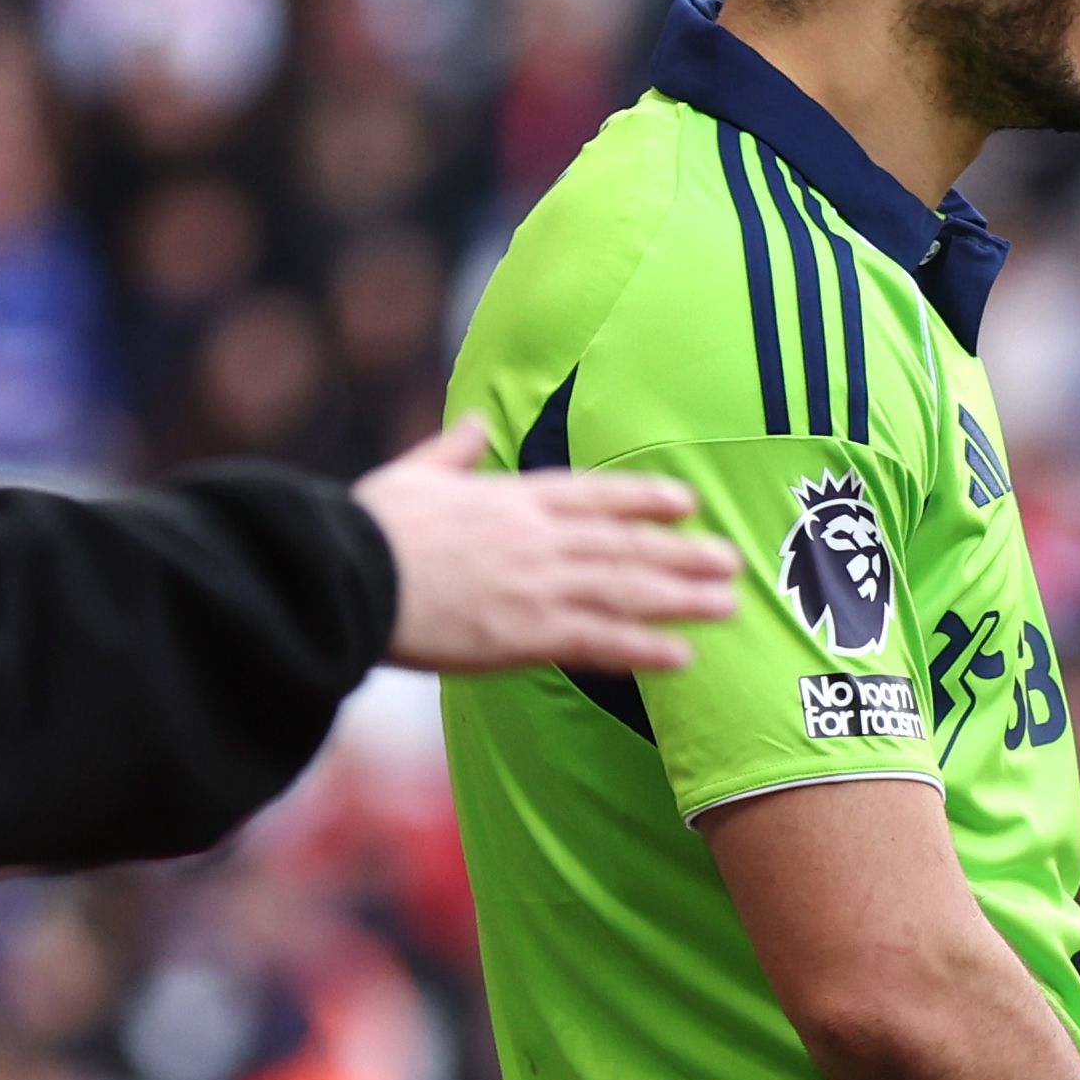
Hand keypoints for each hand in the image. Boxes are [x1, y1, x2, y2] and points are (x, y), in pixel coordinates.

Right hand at [352, 418, 737, 675]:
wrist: (349, 576)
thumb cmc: (370, 527)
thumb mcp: (414, 474)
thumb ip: (455, 450)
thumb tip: (479, 422)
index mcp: (512, 498)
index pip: (595, 495)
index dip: (643, 499)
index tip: (684, 502)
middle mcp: (539, 539)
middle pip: (626, 545)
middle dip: (682, 554)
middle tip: (731, 560)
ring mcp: (539, 586)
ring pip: (627, 591)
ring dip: (681, 598)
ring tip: (726, 603)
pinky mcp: (526, 635)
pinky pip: (600, 642)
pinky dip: (644, 649)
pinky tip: (682, 657)